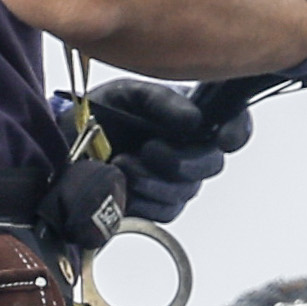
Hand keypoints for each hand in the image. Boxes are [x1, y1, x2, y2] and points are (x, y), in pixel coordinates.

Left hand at [73, 79, 250, 223]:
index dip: (237, 131)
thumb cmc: (102, 112)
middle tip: (148, 149)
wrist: (69, 142)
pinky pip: (166, 211)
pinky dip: (142, 200)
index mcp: (192, 115)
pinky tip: (123, 184)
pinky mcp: (158, 205)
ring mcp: (177, 180)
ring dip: (153, 181)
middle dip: (180, 160)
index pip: (235, 123)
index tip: (223, 139)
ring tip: (122, 163)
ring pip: (186, 191)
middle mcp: (191, 148)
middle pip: (212, 164)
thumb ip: (163, 102)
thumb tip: (194, 120)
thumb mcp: (129, 94)